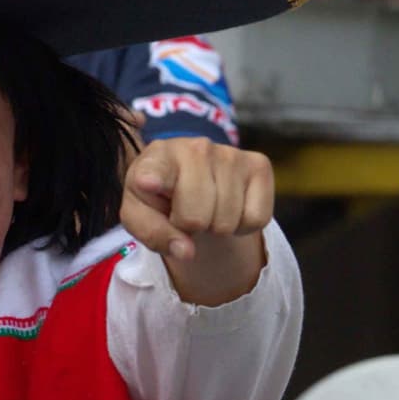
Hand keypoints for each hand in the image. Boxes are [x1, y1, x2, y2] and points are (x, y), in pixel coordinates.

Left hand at [119, 138, 273, 305]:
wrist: (191, 184)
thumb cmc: (158, 198)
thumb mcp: (140, 216)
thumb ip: (153, 233)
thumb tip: (186, 251)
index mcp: (156, 157)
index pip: (155, 170)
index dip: (152, 179)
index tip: (147, 183)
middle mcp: (195, 148)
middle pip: (195, 218)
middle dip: (189, 228)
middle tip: (185, 215)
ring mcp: (230, 154)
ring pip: (227, 222)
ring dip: (215, 228)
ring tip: (206, 210)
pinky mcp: (259, 165)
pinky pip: (256, 219)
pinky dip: (242, 226)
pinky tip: (229, 207)